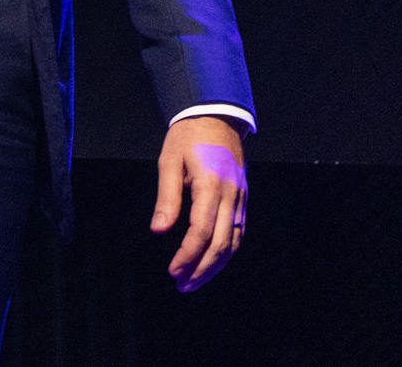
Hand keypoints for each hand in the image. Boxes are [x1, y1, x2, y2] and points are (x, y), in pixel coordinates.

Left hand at [152, 115, 245, 291]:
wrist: (215, 115)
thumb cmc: (187, 137)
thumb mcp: (169, 161)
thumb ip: (166, 197)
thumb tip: (159, 230)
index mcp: (210, 184)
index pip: (201, 231)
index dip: (188, 255)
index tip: (173, 271)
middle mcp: (230, 194)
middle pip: (221, 243)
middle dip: (201, 269)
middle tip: (182, 286)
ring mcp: (240, 197)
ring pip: (233, 241)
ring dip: (215, 266)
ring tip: (194, 281)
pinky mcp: (242, 198)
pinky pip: (238, 231)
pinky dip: (226, 251)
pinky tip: (212, 262)